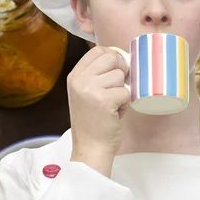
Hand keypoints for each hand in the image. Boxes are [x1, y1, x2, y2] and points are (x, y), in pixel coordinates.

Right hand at [67, 46, 130, 174]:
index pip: (97, 50)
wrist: (90, 148)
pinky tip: (115, 113)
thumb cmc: (93, 121)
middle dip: (121, 70)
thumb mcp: (86, 93)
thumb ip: (97, 75)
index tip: (117, 68)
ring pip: (120, 76)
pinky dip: (125, 103)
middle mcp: (79, 80)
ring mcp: (90, 89)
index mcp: (74, 76)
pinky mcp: (103, 100)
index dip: (112, 56)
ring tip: (114, 104)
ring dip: (122, 90)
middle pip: (110, 58)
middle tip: (120, 85)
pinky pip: (126, 92)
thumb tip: (121, 57)